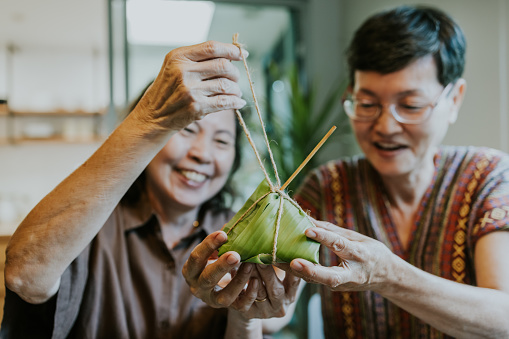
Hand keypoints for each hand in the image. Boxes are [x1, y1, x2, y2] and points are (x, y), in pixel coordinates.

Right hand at [133, 41, 246, 130]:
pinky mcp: (196, 107)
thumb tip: (232, 55)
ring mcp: (190, 90)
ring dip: (236, 89)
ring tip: (236, 92)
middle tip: (235, 78)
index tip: (242, 54)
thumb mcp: (175, 67)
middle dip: (235, 72)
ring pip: (226, 84)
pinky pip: (225, 102)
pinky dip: (235, 102)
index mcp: (178, 57)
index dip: (232, 50)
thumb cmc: (168, 90)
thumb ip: (198, 59)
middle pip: (223, 65)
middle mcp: (183, 72)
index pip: (212, 47)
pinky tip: (238, 102)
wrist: (153, 116)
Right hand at [183, 231, 300, 318]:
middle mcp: (198, 287)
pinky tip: (257, 282)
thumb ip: (222, 239)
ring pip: (223, 296)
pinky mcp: (228, 309)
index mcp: (191, 270)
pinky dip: (248, 294)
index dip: (208, 246)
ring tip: (250, 265)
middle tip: (235, 254)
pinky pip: (239, 306)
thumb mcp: (215, 250)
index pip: (196, 258)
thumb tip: (235, 221)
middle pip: (207, 278)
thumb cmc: (218, 259)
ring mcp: (213, 301)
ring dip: (237, 281)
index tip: (223, 234)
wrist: (223, 287)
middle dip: (221, 266)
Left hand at [288, 219, 393, 291]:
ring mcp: (343, 284)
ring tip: (277, 260)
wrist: (387, 277)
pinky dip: (300, 273)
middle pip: (330, 276)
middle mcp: (352, 273)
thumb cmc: (372, 252)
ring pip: (318, 281)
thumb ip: (334, 231)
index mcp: (361, 254)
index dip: (324, 237)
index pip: (340, 245)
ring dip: (298, 272)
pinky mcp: (335, 288)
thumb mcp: (358, 237)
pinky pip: (316, 281)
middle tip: (293, 262)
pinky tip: (284, 264)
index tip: (307, 229)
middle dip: (311, 270)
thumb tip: (310, 219)